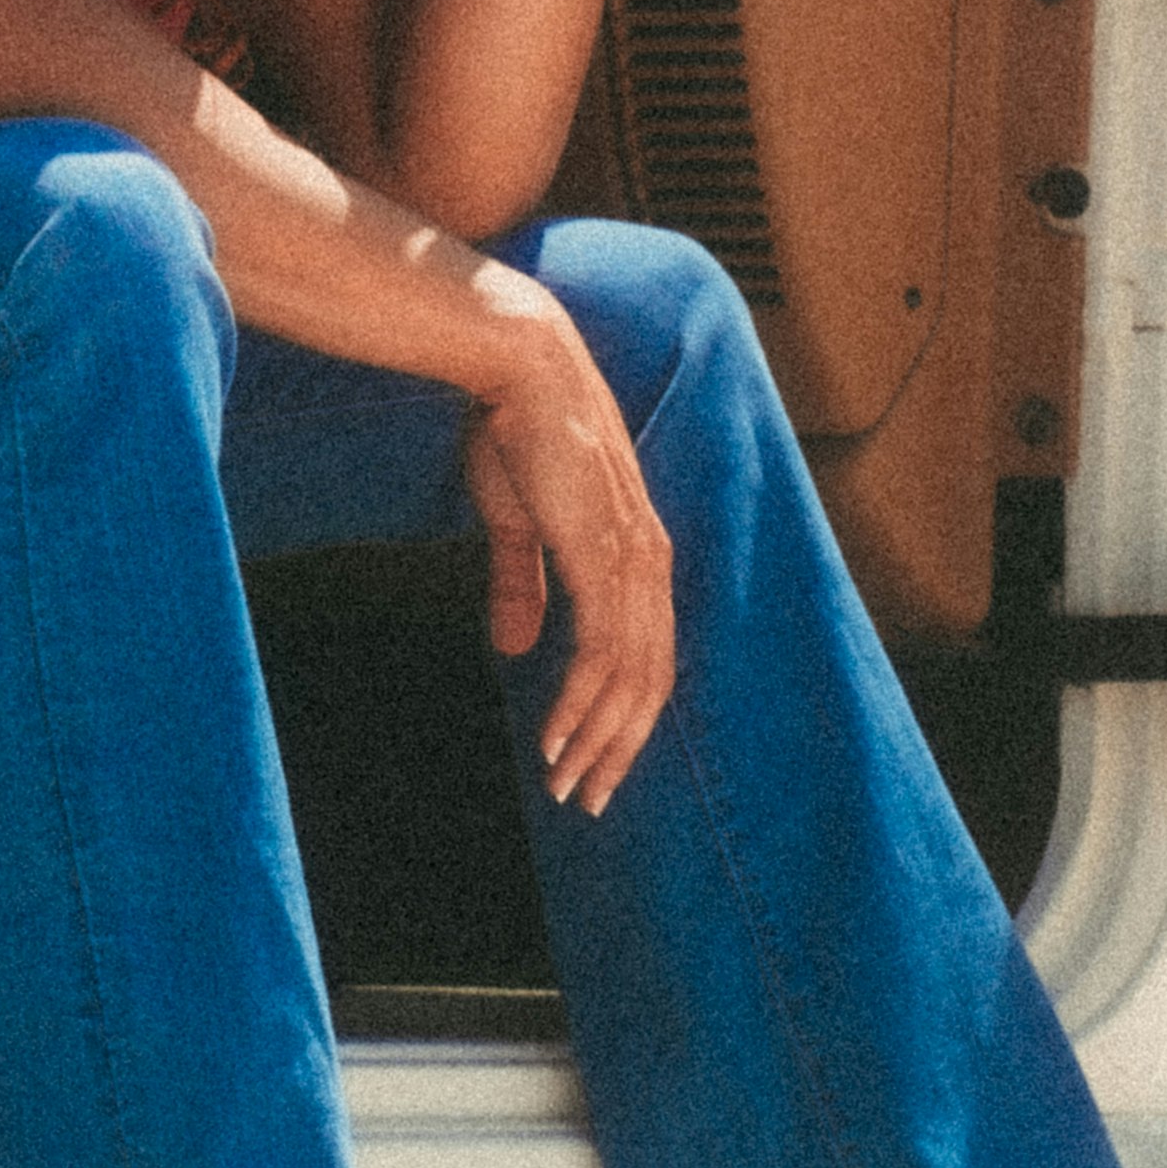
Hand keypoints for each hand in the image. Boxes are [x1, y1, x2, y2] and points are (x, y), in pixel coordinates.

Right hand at [461, 277, 677, 809]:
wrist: (518, 367)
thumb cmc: (516, 433)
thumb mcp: (519, 524)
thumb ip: (524, 585)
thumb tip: (517, 650)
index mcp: (639, 556)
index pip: (646, 660)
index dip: (621, 720)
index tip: (589, 765)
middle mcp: (649, 564)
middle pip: (650, 684)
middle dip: (617, 750)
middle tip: (582, 799)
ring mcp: (632, 560)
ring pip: (630, 679)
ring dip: (596, 740)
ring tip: (563, 782)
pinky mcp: (603, 555)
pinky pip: (602, 651)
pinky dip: (580, 703)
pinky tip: (554, 737)